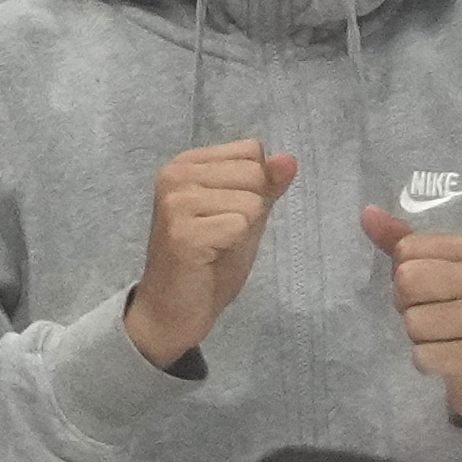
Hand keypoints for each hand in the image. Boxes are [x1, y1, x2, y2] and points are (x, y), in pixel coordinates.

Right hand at [126, 138, 296, 368]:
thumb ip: (265, 186)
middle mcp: (174, 176)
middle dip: (250, 209)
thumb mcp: (244, 216)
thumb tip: (289, 160)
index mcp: (186, 165)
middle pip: (254, 172)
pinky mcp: (183, 231)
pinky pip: (241, 225)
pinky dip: (234, 246)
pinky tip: (209, 257)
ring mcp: (175, 202)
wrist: (172, 310)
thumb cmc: (207, 262)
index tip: (223, 213)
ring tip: (214, 245)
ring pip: (251, 200)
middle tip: (219, 234)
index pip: (251, 151)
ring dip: (242, 230)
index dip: (253, 187)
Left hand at [362, 207, 461, 427]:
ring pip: (412, 322)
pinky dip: (427, 361)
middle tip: (433, 315)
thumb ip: (400, 242)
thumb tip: (367, 212)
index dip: (404, 275)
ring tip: (443, 336)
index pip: (405, 250)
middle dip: (408, 305)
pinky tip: (448, 357)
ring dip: (418, 336)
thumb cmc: (456, 310)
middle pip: (406, 282)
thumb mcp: (434, 269)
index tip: (429, 289)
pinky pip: (423, 355)